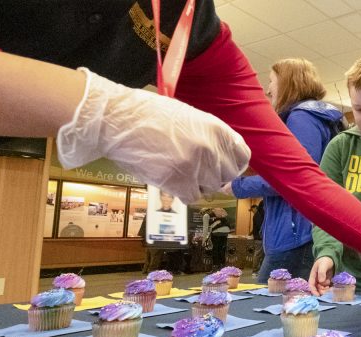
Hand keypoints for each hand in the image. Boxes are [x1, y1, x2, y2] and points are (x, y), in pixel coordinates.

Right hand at [56, 68, 250, 203]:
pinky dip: (181, 192)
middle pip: (226, 176)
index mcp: (217, 129)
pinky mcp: (178, 181)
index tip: (224, 169)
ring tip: (176, 170)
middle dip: (212, 177)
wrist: (118, 120)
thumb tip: (223, 163)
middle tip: (194, 171)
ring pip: (209, 188)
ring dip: (195, 184)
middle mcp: (211, 148)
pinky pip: (191, 197)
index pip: (242, 157)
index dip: (233, 165)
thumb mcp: (190, 118)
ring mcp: (196, 166)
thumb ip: (210, 138)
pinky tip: (169, 179)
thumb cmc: (150, 116)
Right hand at [308, 257, 333, 295]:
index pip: (311, 285)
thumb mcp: (322, 265)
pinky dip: (329, 288)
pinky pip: (327, 287)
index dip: (313, 291)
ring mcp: (321, 281)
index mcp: (313, 275)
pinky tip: (332, 287)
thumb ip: (321, 272)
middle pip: (317, 288)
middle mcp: (316, 279)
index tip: (317, 295)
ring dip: (325, 290)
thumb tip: (321, 281)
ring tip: (330, 289)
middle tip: (327, 292)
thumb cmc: (324, 261)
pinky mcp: (326, 281)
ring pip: (322, 288)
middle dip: (321, 291)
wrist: (330, 258)